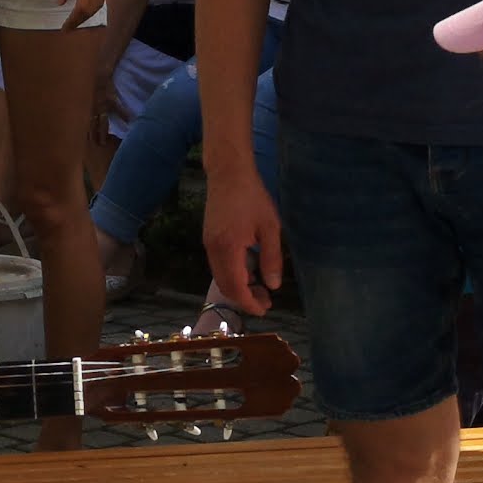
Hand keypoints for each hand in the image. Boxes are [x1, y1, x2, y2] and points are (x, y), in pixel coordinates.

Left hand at [59, 0, 113, 32]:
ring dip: (87, 17)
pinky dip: (93, 9)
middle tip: (68, 28)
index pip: (81, 9)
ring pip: (97, 7)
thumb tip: (60, 3)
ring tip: (76, 21)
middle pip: (90, 11)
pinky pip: (101, 1)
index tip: (64, 28)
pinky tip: (86, 10)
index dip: (73, 20)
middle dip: (79, 21)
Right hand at [201, 153, 284, 313]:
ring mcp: (208, 245)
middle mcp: (213, 250)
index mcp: (228, 249)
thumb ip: (271, 258)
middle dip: (244, 298)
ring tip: (260, 288)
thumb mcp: (270, 228)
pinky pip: (218, 266)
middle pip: (225, 286)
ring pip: (220, 277)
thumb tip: (274, 285)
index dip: (249, 303)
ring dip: (238, 287)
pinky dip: (233, 275)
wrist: (228, 173)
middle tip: (266, 301)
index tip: (265, 309)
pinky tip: (249, 271)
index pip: (236, 287)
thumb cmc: (253, 197)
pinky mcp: (208, 239)